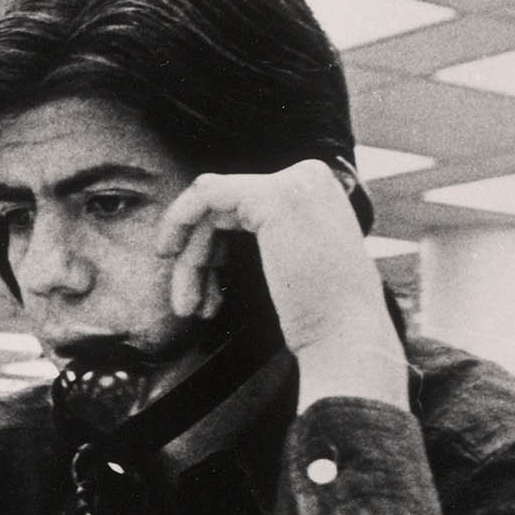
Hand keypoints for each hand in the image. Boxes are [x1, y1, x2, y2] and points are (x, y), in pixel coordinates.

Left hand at [154, 160, 404, 407]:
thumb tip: (209, 233)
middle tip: (188, 306)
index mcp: (314, 191)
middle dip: (198, 259)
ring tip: (186, 306)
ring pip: (209, 209)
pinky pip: (205, 194)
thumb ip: (265, 236)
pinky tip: (168, 253)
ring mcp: (293, 182)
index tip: (198, 291)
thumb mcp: (291, 262)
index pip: (241, 206)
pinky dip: (178, 220)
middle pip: (223, 208)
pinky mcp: (272, 196)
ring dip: (191, 260)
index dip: (212, 248)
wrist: (346, 338)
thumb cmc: (319, 316)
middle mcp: (308, 176)